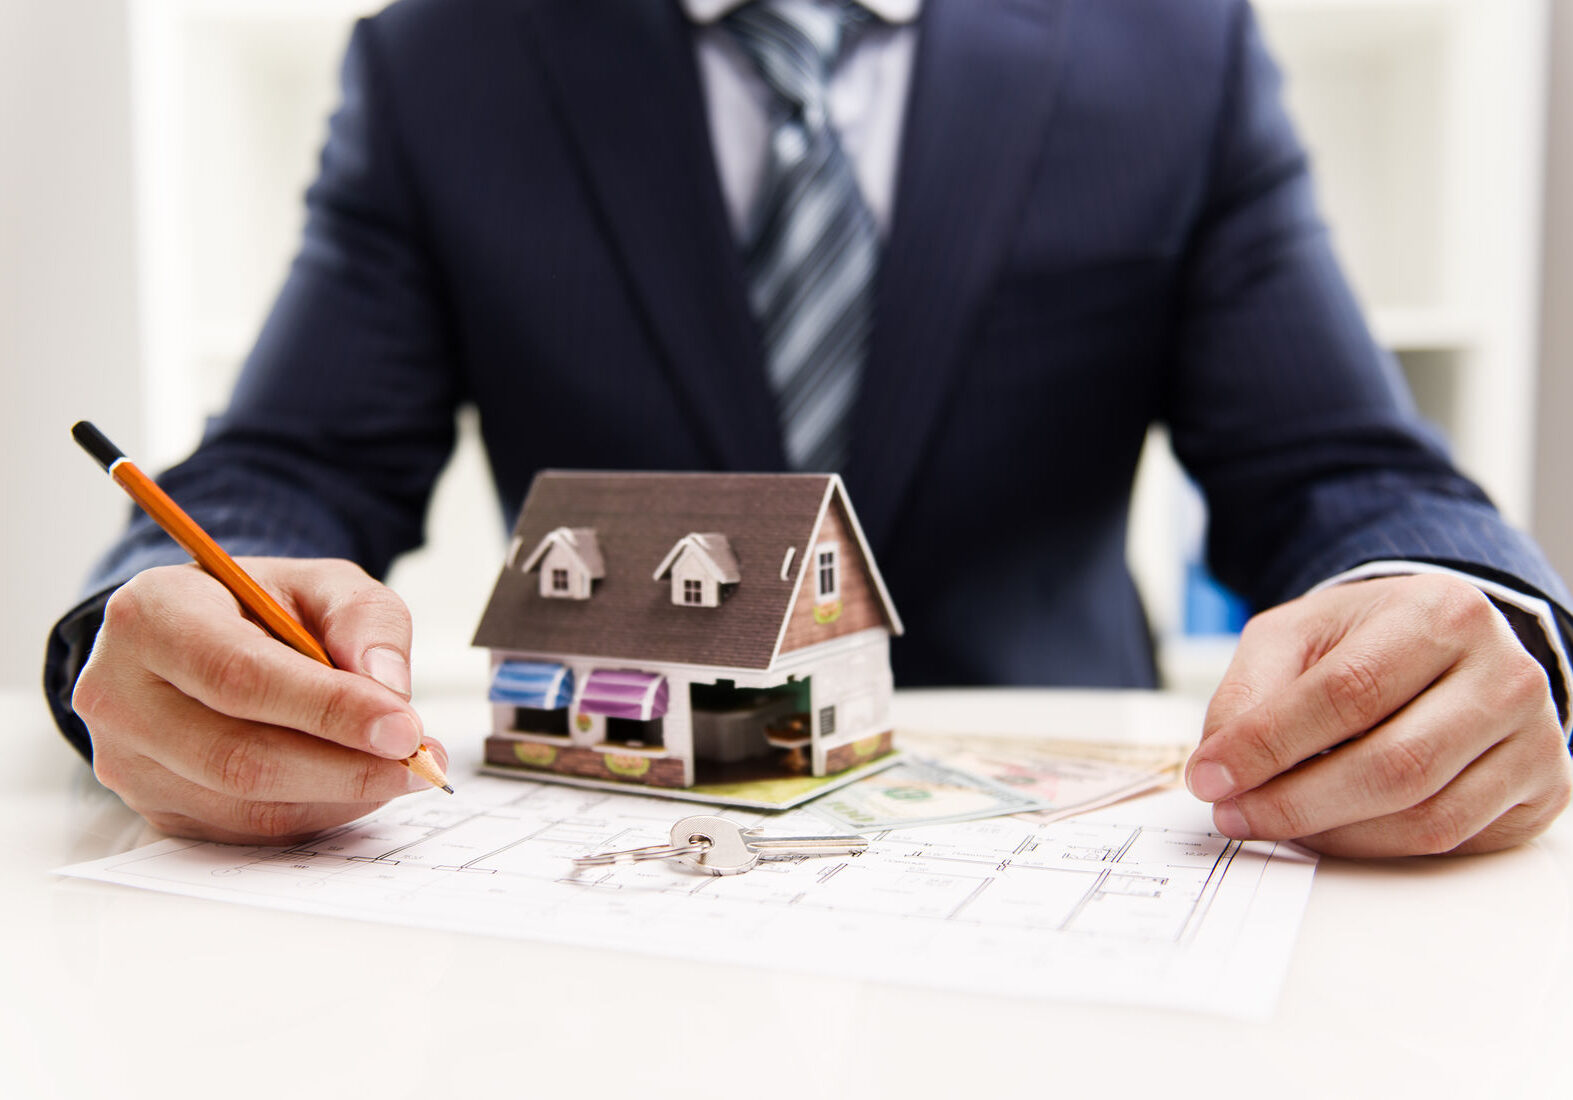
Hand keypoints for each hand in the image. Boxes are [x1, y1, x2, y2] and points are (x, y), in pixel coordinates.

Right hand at [73, 558, 446, 843]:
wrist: (203, 637)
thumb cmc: (262, 607)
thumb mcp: (323, 584)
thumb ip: (365, 621)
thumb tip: (390, 690)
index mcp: (152, 616)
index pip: (240, 676)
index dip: (328, 709)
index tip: (404, 728)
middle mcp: (120, 694)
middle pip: (239, 756)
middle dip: (345, 766)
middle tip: (419, 761)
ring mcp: (129, 762)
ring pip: (246, 805)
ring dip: (339, 796)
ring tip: (401, 770)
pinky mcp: (154, 808)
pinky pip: (246, 830)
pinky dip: (316, 814)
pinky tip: (356, 786)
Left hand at [1186, 574, 1571, 856]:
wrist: (1446, 648)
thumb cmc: (1363, 641)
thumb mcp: (1294, 636)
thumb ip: (1249, 690)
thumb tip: (1218, 764)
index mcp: (1442, 614)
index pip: (1348, 692)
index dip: (1269, 743)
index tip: (1209, 776)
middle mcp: (1505, 675)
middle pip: (1393, 765)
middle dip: (1295, 802)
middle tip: (1232, 814)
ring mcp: (1533, 738)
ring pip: (1424, 816)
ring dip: (1331, 834)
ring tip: (1270, 821)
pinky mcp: (1540, 792)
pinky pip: (1450, 841)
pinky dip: (1374, 847)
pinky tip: (1329, 831)